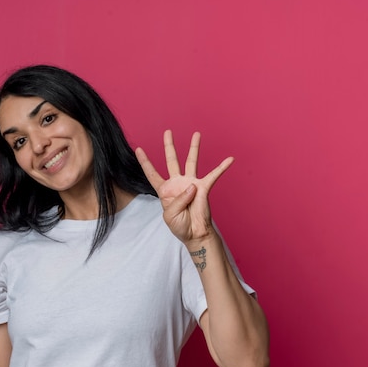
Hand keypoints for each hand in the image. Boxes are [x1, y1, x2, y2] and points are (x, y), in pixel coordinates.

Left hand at [135, 130, 233, 244]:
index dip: (145, 162)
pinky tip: (229, 159)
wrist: (195, 234)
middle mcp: (177, 183)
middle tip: (167, 132)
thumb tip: (191, 186)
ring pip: (191, 161)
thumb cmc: (180, 226)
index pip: (152, 173)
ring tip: (196, 134)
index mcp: (165, 190)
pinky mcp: (204, 188)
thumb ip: (178, 200)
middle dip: (169, 146)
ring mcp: (191, 184)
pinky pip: (214, 175)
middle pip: (171, 160)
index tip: (138, 149)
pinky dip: (222, 167)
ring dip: (194, 148)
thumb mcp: (170, 215)